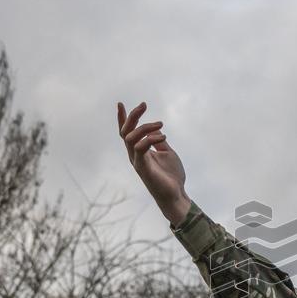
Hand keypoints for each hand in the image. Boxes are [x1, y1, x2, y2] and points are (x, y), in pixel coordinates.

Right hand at [117, 101, 190, 225]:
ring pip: (130, 138)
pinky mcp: (143, 168)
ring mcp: (137, 161)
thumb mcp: (167, 153)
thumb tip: (156, 130)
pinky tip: (163, 137)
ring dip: (145, 127)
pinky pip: (139, 148)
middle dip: (132, 116)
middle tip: (144, 105)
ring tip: (161, 125)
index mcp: (139, 151)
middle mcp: (135, 155)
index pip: (127, 132)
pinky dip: (149, 139)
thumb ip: (159, 142)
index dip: (123, 118)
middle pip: (125, 131)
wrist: (176, 194)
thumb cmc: (172, 176)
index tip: (120, 103)